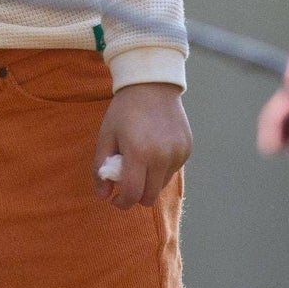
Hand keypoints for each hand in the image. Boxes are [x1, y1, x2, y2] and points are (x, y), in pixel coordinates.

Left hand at [95, 82, 191, 209]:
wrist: (152, 84)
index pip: (133, 194)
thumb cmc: (124, 110)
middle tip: (127, 182)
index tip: (116, 198)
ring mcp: (177, 153)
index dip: (122, 202)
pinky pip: (172, 171)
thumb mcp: (106, 136)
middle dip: (136, 195)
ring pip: (161, 185)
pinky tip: (154, 149)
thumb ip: (101, 168)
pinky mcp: (187, 149)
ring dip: (149, 182)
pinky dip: (161, 169)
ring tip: (140, 161)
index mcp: (139, 152)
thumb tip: (103, 195)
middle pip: (150, 197)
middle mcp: (162, 156)